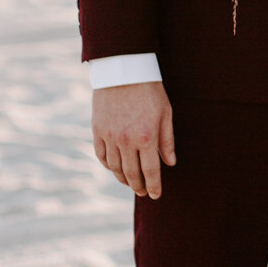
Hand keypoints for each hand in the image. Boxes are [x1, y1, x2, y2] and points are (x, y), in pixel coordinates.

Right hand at [92, 80, 175, 197]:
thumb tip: (170, 163)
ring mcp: (110, 136)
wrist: (123, 71)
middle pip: (132, 173)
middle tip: (143, 192)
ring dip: (123, 179)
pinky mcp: (98, 131)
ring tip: (131, 183)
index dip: (154, 186)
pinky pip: (101, 156)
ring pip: (115, 168)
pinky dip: (108, 166)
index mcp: (147, 137)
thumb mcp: (165, 113)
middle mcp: (127, 140)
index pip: (151, 171)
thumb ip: (167, 140)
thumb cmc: (150, 91)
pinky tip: (115, 169)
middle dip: (139, 186)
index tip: (156, 195)